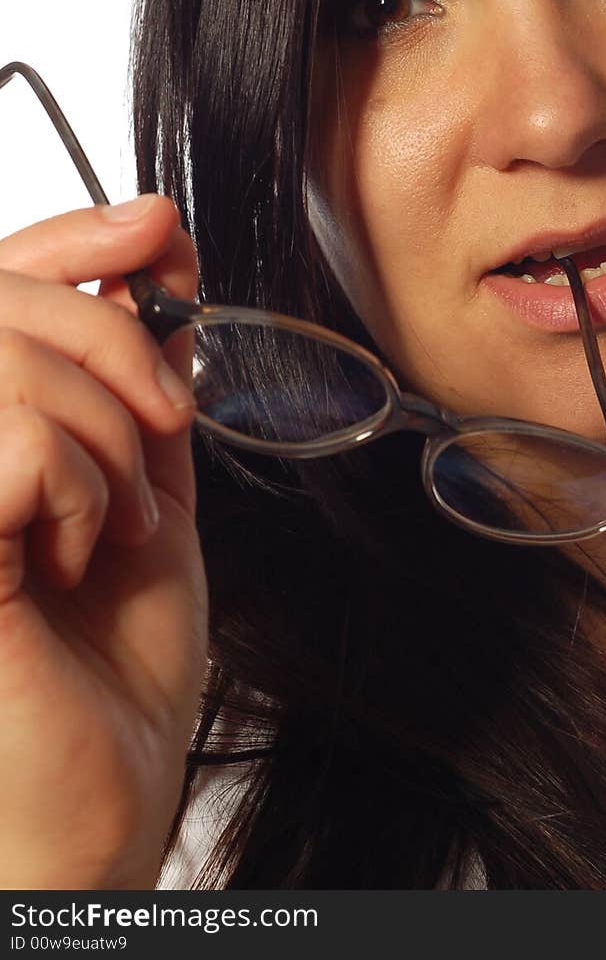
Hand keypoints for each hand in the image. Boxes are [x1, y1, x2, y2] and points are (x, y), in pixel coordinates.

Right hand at [0, 193, 207, 887]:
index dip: (70, 233)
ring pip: (10, 363)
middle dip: (115, 340)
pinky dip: (78, 486)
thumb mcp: (146, 484)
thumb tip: (157, 249)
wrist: (99, 803)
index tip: (155, 228)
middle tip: (164, 428)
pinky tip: (75, 551)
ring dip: (105, 435)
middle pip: (0, 297)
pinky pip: (14, 441)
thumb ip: (140, 372)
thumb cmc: (110, 666)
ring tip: (115, 520)